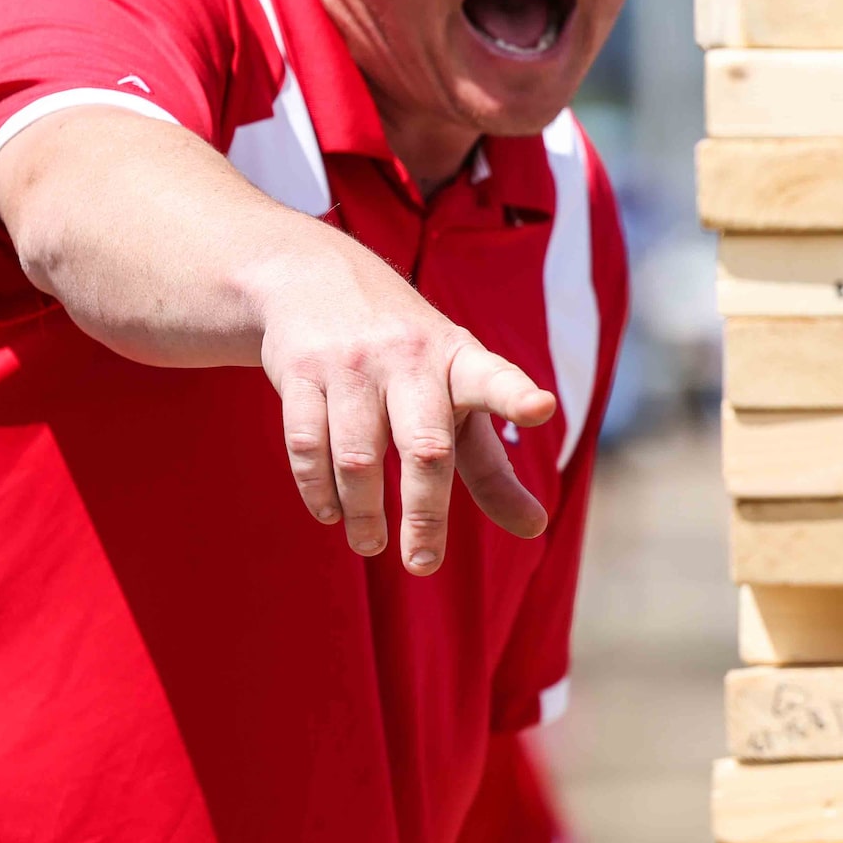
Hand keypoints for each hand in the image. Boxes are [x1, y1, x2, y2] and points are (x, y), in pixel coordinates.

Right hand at [254, 248, 557, 573]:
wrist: (315, 278)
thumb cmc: (409, 361)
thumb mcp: (458, 399)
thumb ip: (493, 468)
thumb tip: (535, 529)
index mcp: (460, 362)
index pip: (494, 380)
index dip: (516, 396)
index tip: (542, 408)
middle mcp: (409, 359)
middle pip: (424, 447)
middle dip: (425, 512)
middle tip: (422, 564)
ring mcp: (352, 364)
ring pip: (359, 455)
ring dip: (363, 510)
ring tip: (371, 544)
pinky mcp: (300, 371)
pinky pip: (308, 444)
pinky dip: (318, 488)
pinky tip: (331, 513)